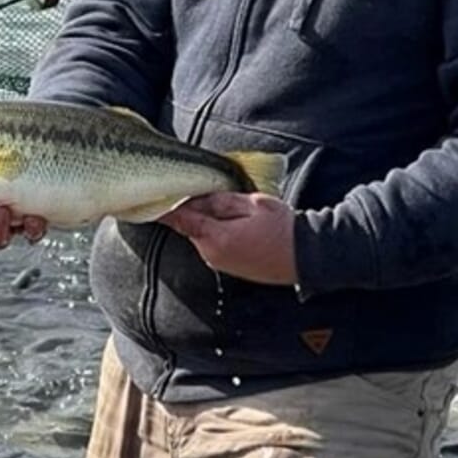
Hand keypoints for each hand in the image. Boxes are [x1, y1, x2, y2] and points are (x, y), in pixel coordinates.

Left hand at [158, 192, 296, 284]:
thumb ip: (221, 201)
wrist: (306, 257)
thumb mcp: (252, 204)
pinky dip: (217, 233)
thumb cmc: (282, 228)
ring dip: (207, 221)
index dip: (164, 207)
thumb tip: (199, 198)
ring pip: (203, 236)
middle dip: (193, 210)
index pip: (180, 220)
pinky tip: (235, 223)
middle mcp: (212, 254)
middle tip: (200, 190)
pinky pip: (215, 245)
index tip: (152, 198)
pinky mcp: (231, 267)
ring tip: (229, 207)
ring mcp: (221, 263)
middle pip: (191, 227)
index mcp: (215, 237)